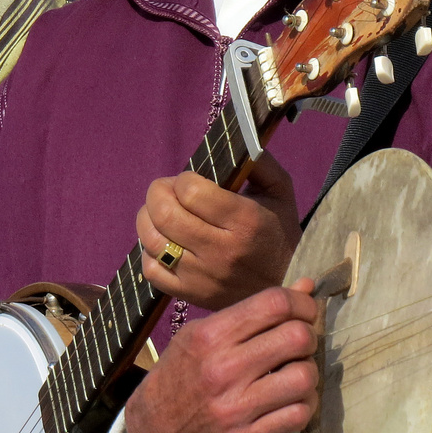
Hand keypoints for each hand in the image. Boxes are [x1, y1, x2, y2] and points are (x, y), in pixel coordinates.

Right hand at [125, 280, 319, 432]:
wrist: (152, 432)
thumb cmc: (180, 375)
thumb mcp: (203, 333)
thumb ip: (254, 311)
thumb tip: (306, 287)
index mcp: (211, 336)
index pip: (274, 304)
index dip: (301, 303)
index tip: (305, 311)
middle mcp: (224, 369)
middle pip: (297, 337)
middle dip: (308, 336)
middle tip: (300, 344)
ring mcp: (235, 407)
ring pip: (304, 377)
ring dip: (309, 372)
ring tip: (296, 372)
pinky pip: (298, 415)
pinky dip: (305, 404)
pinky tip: (292, 400)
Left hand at [136, 153, 302, 310]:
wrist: (284, 286)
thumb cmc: (279, 232)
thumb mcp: (280, 191)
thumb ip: (259, 162)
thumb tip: (236, 138)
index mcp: (244, 220)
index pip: (191, 192)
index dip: (182, 179)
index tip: (189, 179)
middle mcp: (221, 250)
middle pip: (166, 215)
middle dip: (157, 193)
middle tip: (166, 190)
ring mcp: (202, 276)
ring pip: (153, 241)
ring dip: (147, 218)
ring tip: (160, 212)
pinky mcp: (189, 294)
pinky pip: (150, 270)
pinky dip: (148, 250)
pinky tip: (163, 241)